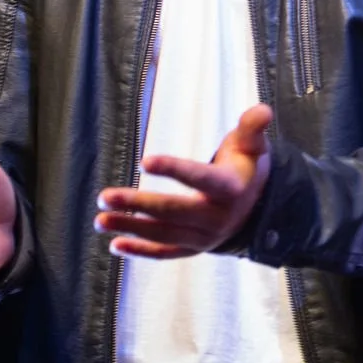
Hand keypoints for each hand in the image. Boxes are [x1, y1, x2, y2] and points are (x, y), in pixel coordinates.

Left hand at [94, 103, 271, 258]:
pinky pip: (166, 253)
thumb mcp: (252, 145)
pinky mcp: (195, 249)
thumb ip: (253, 127)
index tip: (144, 161)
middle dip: (137, 204)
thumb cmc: (245, 167)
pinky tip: (116, 245)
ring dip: (130, 228)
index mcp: (229, 188)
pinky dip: (141, 251)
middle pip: (173, 211)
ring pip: (164, 234)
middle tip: (104, 196)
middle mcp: (216, 217)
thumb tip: (263, 110)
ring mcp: (205, 237)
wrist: (259, 206)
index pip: (199, 177)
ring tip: (100, 220)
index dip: (173, 169)